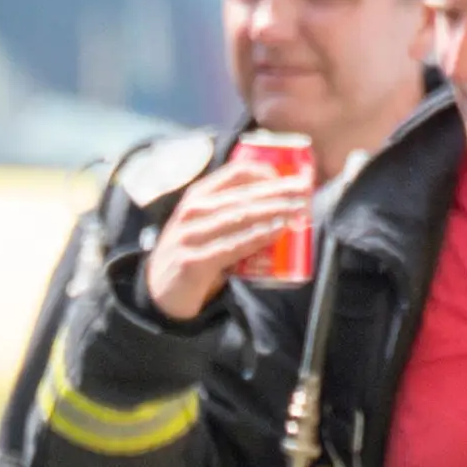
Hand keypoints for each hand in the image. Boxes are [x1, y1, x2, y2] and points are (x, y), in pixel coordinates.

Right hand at [140, 159, 310, 325]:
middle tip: (306, 191)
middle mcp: (192, 211)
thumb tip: (282, 205)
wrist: (160, 294)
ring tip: (299, 210)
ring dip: (273, 211)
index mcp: (198, 196)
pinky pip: (231, 247)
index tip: (294, 177)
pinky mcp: (193, 261)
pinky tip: (276, 232)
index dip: (268, 172)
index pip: (237, 172)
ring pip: (240, 217)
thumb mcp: (206, 225)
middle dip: (279, 191)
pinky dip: (256, 238)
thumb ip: (233, 213)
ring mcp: (190, 236)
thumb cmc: (193, 255)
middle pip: (244, 195)